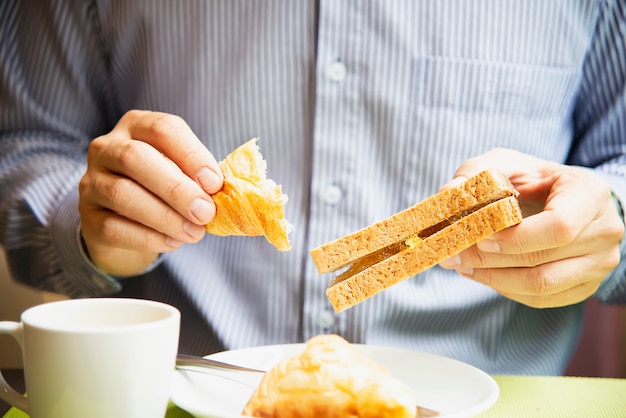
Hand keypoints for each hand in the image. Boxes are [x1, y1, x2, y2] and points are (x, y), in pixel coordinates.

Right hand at [78, 110, 223, 275]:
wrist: (126, 221)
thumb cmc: (163, 189)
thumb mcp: (181, 172)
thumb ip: (199, 177)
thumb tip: (223, 192)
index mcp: (137, 126)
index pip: (163, 129)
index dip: (192, 155)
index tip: (215, 184)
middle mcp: (107, 148)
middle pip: (135, 158)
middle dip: (176, 188)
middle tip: (205, 213)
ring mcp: (92, 182)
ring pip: (122, 194)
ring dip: (165, 217)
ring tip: (195, 233)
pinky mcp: (87, 217)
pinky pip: (114, 227)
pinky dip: (148, 237)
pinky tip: (173, 242)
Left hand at [439, 148, 623, 307]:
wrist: (565, 199)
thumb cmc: (533, 179)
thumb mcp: (506, 163)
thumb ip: (477, 172)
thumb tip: (448, 192)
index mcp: (590, 193)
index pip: (560, 226)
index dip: (516, 237)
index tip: (481, 236)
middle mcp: (604, 231)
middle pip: (543, 258)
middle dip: (490, 259)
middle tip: (452, 254)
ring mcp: (599, 263)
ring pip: (541, 285)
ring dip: (493, 278)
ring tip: (461, 265)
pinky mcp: (586, 285)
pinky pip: (542, 299)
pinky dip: (506, 288)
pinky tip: (482, 273)